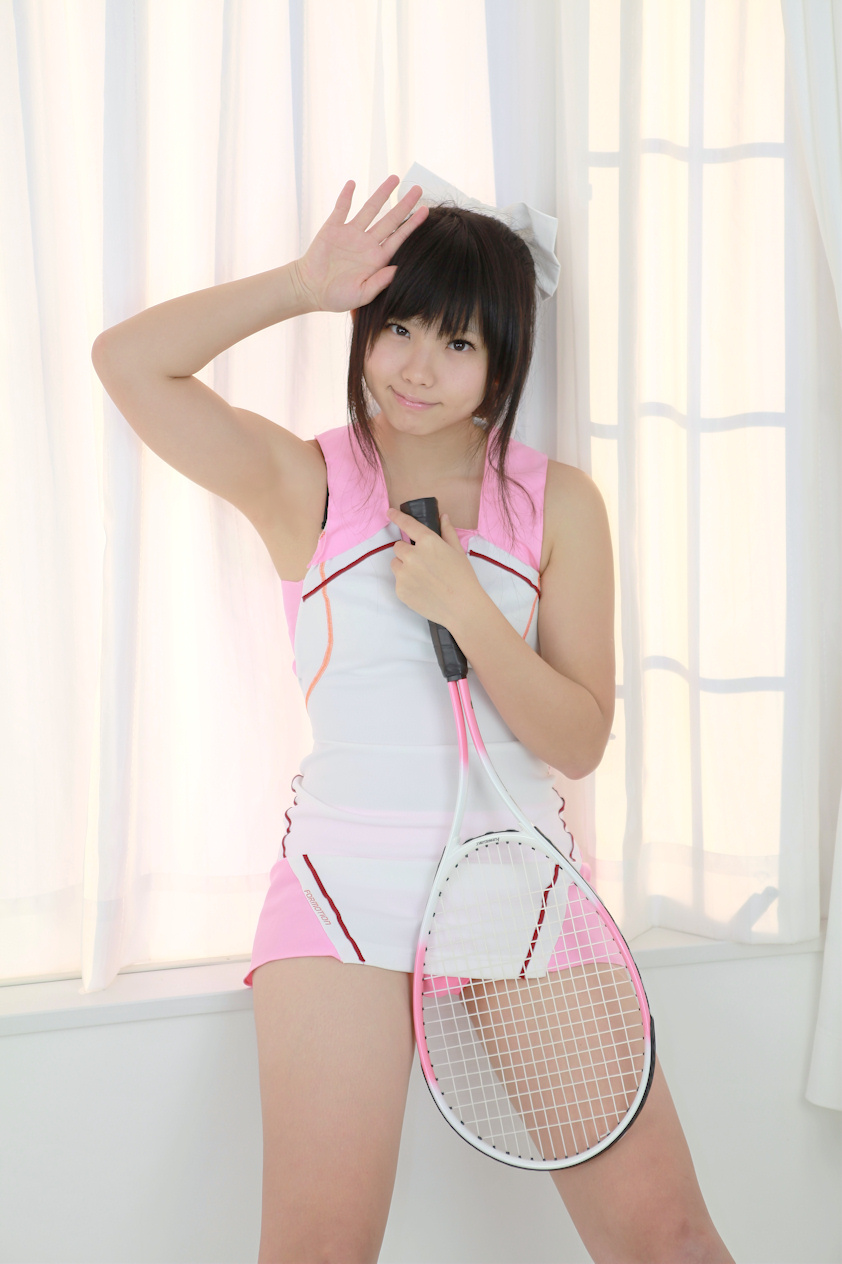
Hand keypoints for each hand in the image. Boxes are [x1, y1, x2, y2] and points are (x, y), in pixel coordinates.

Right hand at [292, 175, 428, 313]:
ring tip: (394, 178)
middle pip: (390, 219)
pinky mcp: (333, 228)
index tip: (426, 211)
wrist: (310, 290)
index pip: (399, 237)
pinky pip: (341, 208)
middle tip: (418, 189)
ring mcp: (350, 233)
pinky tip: (353, 183)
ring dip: (381, 193)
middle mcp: (367, 243)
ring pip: (370, 209)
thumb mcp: (362, 294)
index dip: (412, 224)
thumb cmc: (337, 297)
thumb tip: (398, 269)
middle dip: (404, 204)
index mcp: (377, 258)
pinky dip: (346, 196)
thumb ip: (380, 282)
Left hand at [386, 507, 485, 628]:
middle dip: (407, 553)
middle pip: (398, 547)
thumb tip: (443, 517)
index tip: (390, 512)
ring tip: (423, 579)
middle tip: (423, 564)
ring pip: (396, 564)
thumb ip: (448, 532)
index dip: (397, 517)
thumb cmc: (463, 578)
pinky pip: (398, 582)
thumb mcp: (458, 552)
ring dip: (404, 567)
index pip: (407, 525)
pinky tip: (422, 590)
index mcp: (428, 542)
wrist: (462, 608)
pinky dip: (407, 584)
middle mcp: (412, 555)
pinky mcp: (400, 590)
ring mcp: (404, 573)